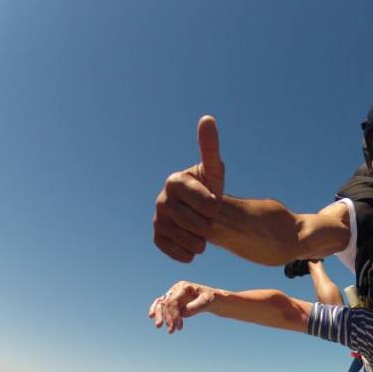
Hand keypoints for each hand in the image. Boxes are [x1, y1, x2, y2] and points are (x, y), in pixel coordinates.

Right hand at [149, 281, 216, 333]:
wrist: (209, 298)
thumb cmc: (209, 298)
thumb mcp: (206, 301)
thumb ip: (195, 306)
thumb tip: (182, 313)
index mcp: (183, 287)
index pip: (173, 301)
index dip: (173, 314)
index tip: (177, 326)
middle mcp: (175, 289)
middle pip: (166, 303)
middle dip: (167, 318)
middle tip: (171, 331)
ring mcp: (172, 294)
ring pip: (161, 304)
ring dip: (160, 316)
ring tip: (159, 326)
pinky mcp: (171, 300)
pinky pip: (161, 304)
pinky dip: (157, 311)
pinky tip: (152, 317)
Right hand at [153, 116, 225, 262]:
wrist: (202, 212)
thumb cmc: (210, 188)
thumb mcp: (214, 170)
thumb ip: (210, 148)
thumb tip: (207, 118)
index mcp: (174, 181)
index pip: (208, 204)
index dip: (215, 207)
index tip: (213, 201)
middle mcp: (161, 200)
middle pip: (199, 225)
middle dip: (209, 224)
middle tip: (206, 216)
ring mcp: (157, 220)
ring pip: (191, 241)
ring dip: (203, 239)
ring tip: (200, 228)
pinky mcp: (157, 238)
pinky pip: (179, 253)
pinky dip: (190, 252)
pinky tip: (191, 240)